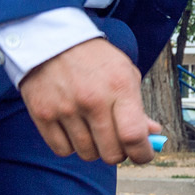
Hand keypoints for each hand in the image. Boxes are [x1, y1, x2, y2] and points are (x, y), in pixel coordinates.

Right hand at [19, 38, 156, 164]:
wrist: (50, 40)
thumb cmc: (93, 59)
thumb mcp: (124, 73)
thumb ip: (138, 106)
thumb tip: (152, 133)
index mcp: (119, 88)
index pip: (134, 136)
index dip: (142, 154)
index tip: (143, 154)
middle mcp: (92, 100)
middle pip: (111, 153)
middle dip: (118, 152)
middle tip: (116, 140)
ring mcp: (65, 108)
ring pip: (88, 154)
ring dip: (94, 148)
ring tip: (92, 129)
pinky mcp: (42, 114)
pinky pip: (62, 150)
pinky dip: (70, 146)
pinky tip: (73, 129)